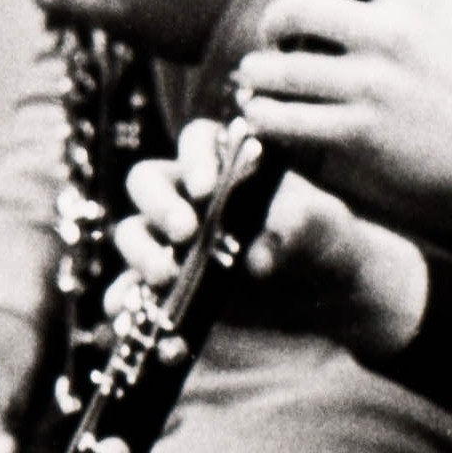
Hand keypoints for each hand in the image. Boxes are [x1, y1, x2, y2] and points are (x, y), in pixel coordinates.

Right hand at [106, 119, 423, 347]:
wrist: (327, 289)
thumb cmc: (325, 239)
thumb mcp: (324, 226)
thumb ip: (295, 229)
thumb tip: (256, 259)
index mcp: (226, 164)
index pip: (196, 141)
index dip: (195, 157)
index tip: (207, 186)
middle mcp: (189, 195)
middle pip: (148, 182)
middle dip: (160, 205)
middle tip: (186, 233)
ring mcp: (172, 239)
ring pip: (134, 232)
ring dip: (141, 252)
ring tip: (163, 278)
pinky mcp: (166, 283)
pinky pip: (130, 286)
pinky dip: (124, 299)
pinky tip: (128, 312)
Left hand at [234, 0, 451, 251]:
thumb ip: (414, 6)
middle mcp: (390, 31)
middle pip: (294, 9)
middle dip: (272, 24)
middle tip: (271, 40)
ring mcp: (370, 84)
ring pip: (277, 68)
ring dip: (256, 74)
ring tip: (255, 80)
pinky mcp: (357, 135)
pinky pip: (283, 119)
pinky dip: (265, 117)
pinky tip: (266, 118)